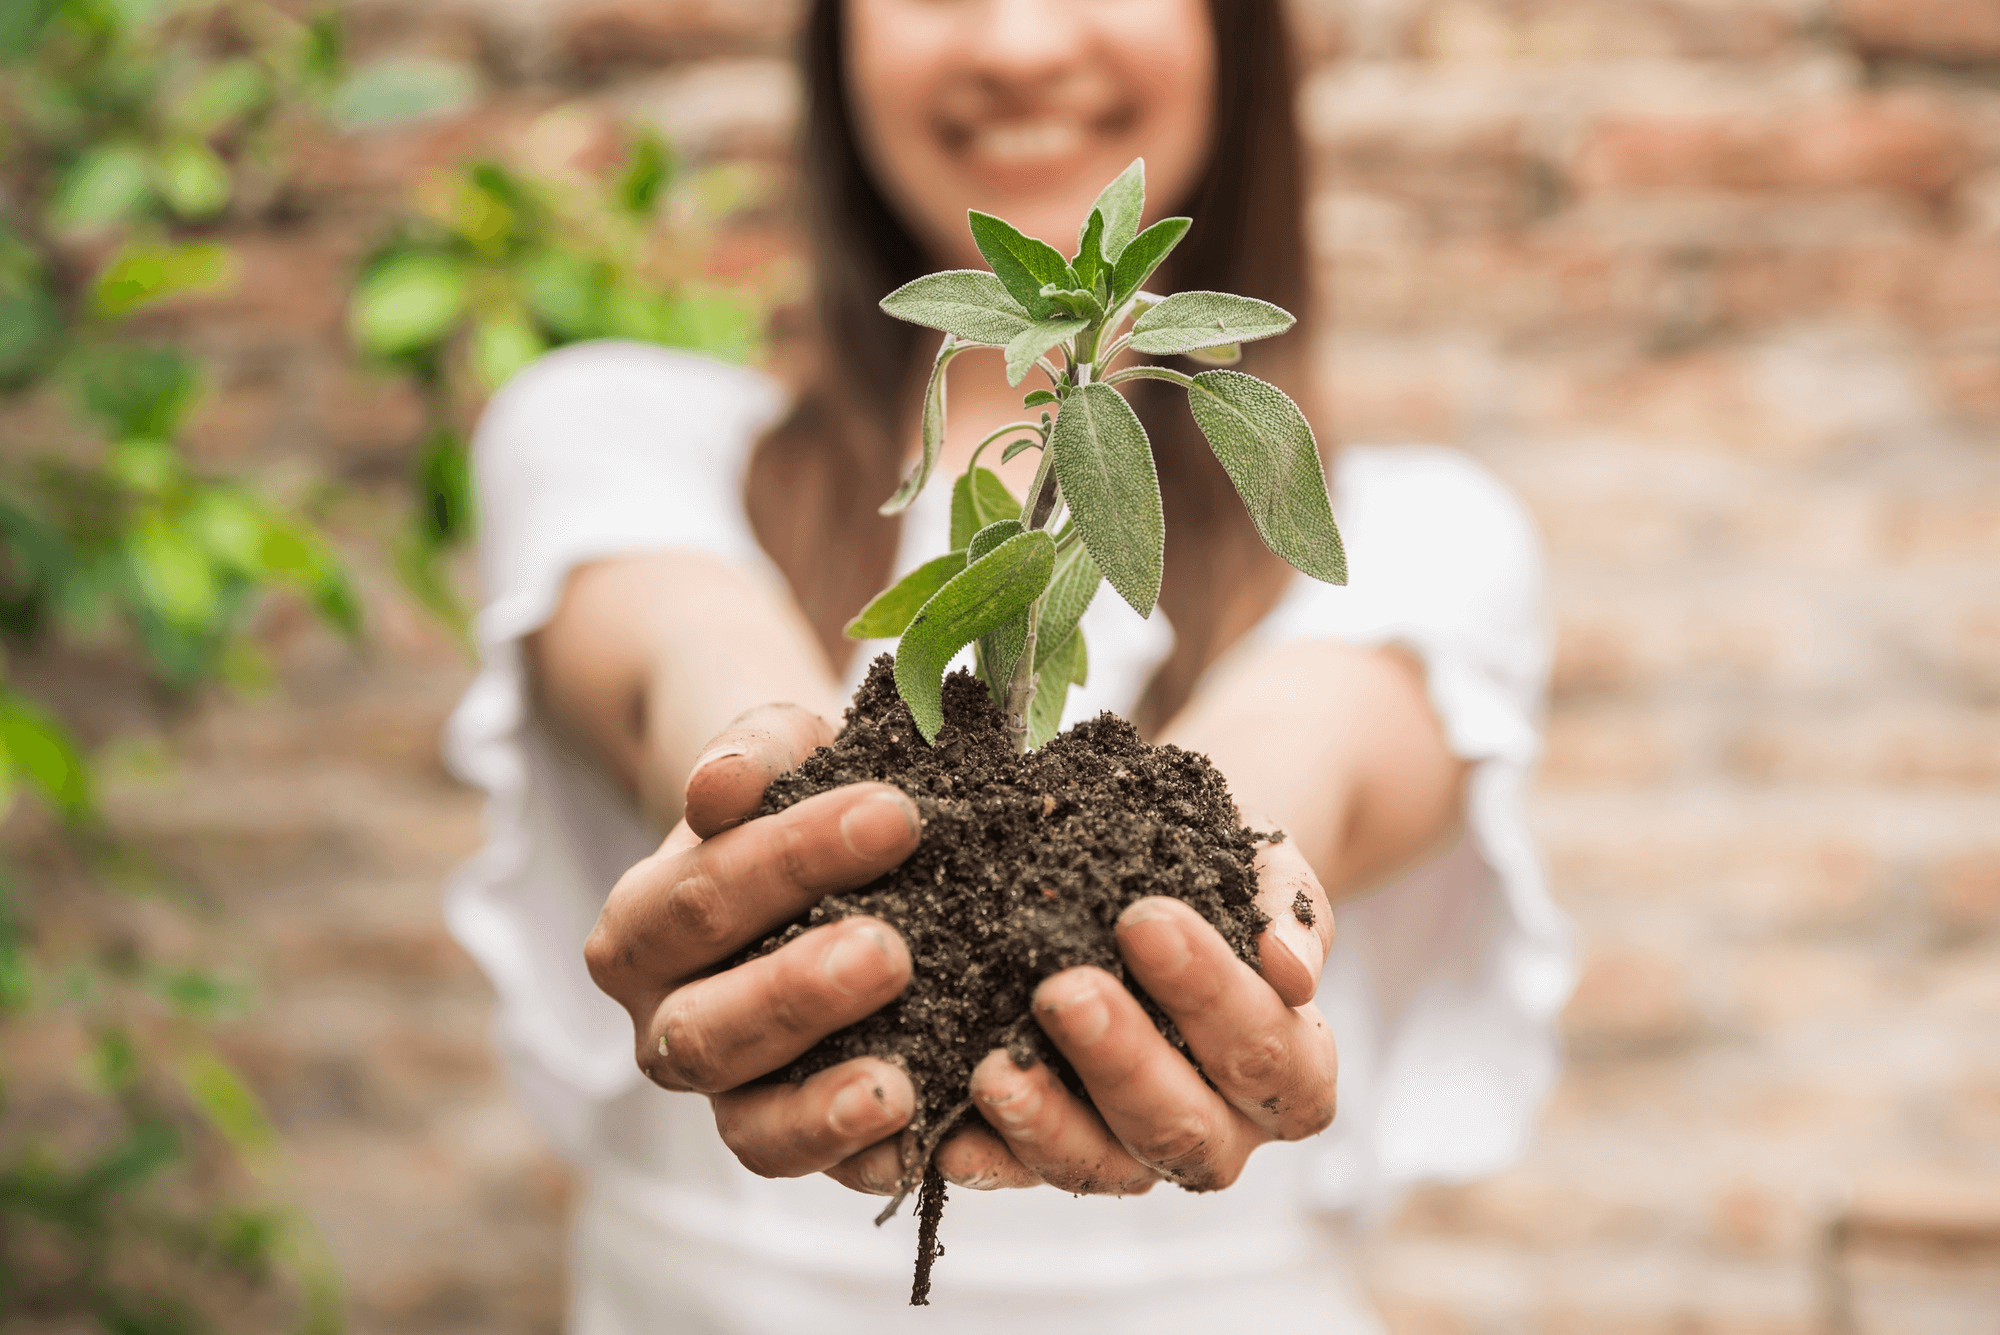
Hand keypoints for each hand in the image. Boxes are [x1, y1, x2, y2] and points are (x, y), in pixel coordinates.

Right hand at [583, 704, 925, 1185]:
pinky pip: (822, 1171)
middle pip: (709, 1027)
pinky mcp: (795, 1140)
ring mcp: (729, 1096)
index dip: (793, 858)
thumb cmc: (799, 793)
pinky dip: (866, 1164)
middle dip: (797, 993)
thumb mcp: (777, 748)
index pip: (701, 898)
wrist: (838, 845)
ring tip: (898, 1083)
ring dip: (821, 1106)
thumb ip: (748, 755)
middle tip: (890, 952)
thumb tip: (717, 788)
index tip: (896, 815)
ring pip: (750, 1126)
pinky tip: (925, 1139)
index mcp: (640, 930)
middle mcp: (666, 1024)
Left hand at [834, 831, 1337, 1196]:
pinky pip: (1020, 1177)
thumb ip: (1285, 907)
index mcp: (1291, 1069)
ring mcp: (1138, 1153)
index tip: (1145, 918)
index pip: (1265, 1050)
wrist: (1154, 867)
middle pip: (1185, 1127)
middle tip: (1063, 989)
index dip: (1211, 992)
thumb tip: (1291, 971)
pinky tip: (943, 1132)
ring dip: (1048, 1124)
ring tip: (994, 1069)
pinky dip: (983, 1159)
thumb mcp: (1260, 864)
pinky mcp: (1058, 1156)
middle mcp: (1224, 1130)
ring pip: (1106, 1168)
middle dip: (1122, 1060)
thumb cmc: (1216, 866)